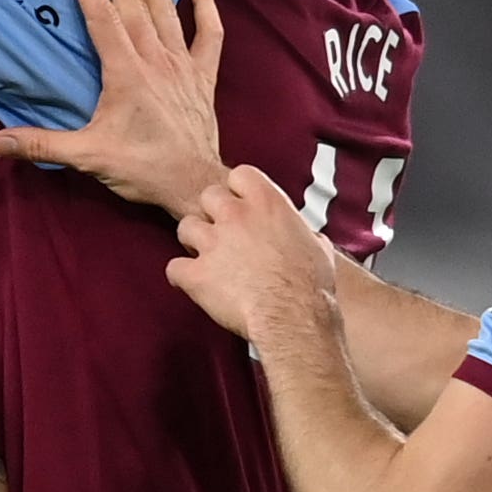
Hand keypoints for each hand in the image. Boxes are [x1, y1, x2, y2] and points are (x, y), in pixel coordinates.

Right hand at [0, 0, 227, 216]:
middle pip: (134, 0)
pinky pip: (208, 32)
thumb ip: (42, 144)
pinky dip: (205, 3)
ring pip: (167, 6)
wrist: (195, 184)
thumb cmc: (141, 169)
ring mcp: (182, 63)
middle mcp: (154, 58)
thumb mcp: (88, 156)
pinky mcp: (203, 75)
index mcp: (125, 72)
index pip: (101, 16)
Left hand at [171, 166, 340, 344]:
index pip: (239, 175)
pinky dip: (181, 276)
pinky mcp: (196, 274)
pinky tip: (191, 284)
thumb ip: (302, 234)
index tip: (242, 206)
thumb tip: (307, 237)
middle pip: (207, 196)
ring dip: (193, 242)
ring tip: (205, 259)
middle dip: (211, 213)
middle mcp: (235, 216)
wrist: (294, 316)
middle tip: (221, 234)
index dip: (238, 191)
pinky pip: (174, 268)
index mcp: (267, 202)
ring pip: (185, 227)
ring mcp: (213, 243)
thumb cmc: (311, 285)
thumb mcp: (317, 247)